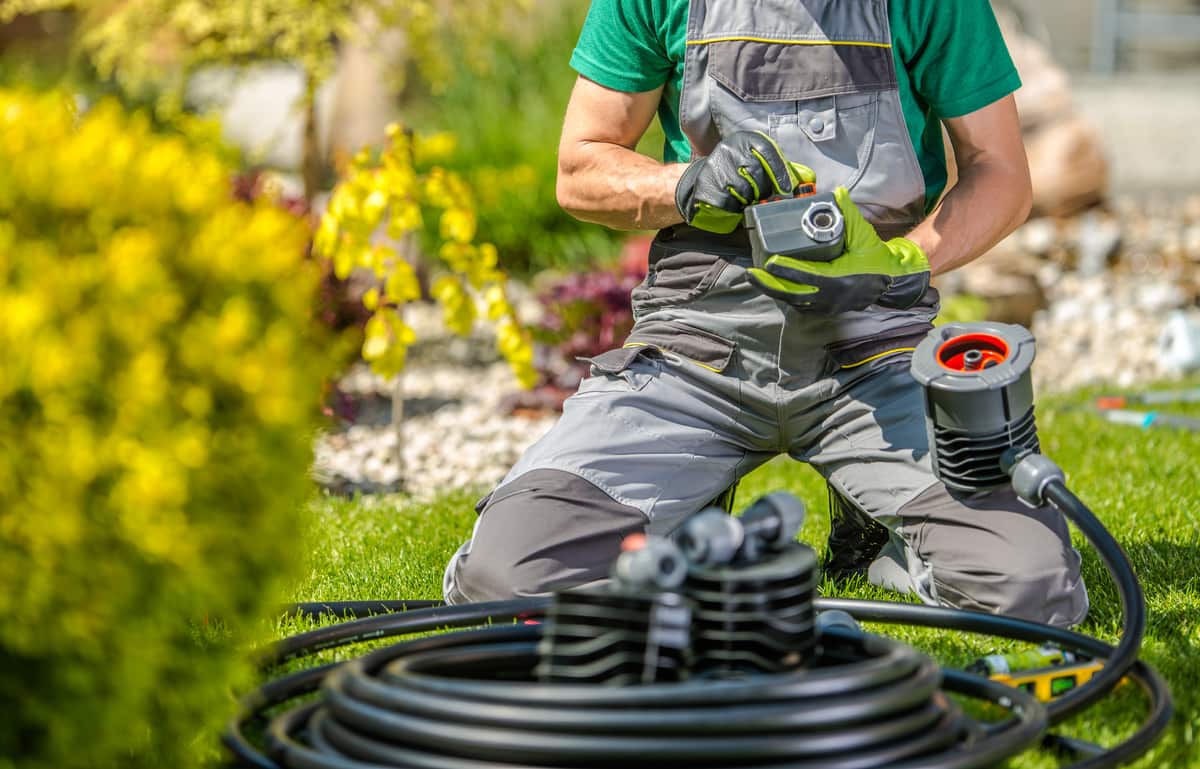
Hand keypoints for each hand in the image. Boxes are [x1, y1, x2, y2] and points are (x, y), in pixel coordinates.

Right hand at [675, 131, 814, 233]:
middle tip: (762, 198)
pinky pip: (730, 203)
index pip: (769, 155)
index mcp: (745, 140)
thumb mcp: (755, 163)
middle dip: (765, 192)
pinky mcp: (707, 185)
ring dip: (749, 201)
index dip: (781, 175)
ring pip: (746, 191)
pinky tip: (732, 204)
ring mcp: (717, 167)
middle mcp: (730, 149)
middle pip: (760, 176)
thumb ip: (777, 169)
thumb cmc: (735, 174)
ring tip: (744, 199)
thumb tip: (806, 180)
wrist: (701, 182)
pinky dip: (735, 209)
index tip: (788, 191)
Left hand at [746, 187, 930, 313]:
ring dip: (774, 290)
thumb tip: (837, 192)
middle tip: (751, 273)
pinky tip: (772, 287)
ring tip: (756, 278)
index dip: (786, 270)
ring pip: (794, 301)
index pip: (807, 275)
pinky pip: (801, 305)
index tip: (768, 263)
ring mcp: (827, 305)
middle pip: (793, 293)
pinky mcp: (826, 308)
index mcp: (839, 278)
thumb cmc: (875, 256)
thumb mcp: (863, 234)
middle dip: (769, 284)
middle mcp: (831, 296)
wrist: (890, 280)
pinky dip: (786, 296)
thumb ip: (848, 213)